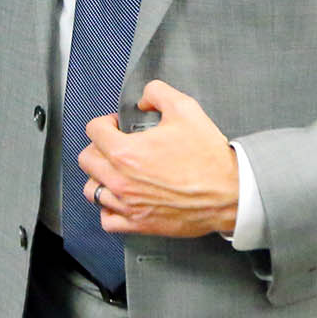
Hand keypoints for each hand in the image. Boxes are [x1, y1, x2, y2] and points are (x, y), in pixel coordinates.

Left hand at [78, 80, 238, 237]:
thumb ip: (158, 94)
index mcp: (125, 152)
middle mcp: (120, 180)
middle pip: (87, 160)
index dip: (106, 122)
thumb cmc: (209, 157)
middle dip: (98, 147)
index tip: (116, 125)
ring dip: (100, 177)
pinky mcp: (138, 223)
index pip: (94, 130)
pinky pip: (107, 219)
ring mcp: (127, 204)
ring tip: (115, 171)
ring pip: (91, 190)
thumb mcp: (185, 109)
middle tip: (115, 145)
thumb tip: (144, 99)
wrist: (229, 192)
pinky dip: (109, 209)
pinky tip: (121, 198)